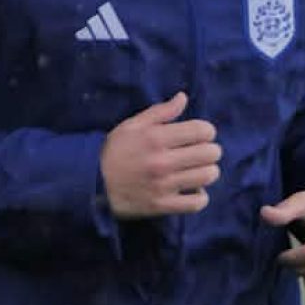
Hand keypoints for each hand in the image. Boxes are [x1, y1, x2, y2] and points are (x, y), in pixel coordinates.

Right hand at [101, 91, 221, 218]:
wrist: (93, 185)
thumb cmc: (114, 151)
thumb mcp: (132, 125)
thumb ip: (160, 112)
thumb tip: (183, 98)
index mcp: (157, 137)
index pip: (202, 131)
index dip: (207, 132)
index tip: (200, 136)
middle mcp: (163, 161)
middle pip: (210, 153)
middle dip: (210, 151)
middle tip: (202, 154)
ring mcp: (164, 185)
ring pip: (207, 176)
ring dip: (208, 172)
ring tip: (199, 171)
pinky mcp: (163, 206)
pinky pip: (196, 203)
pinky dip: (200, 197)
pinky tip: (193, 190)